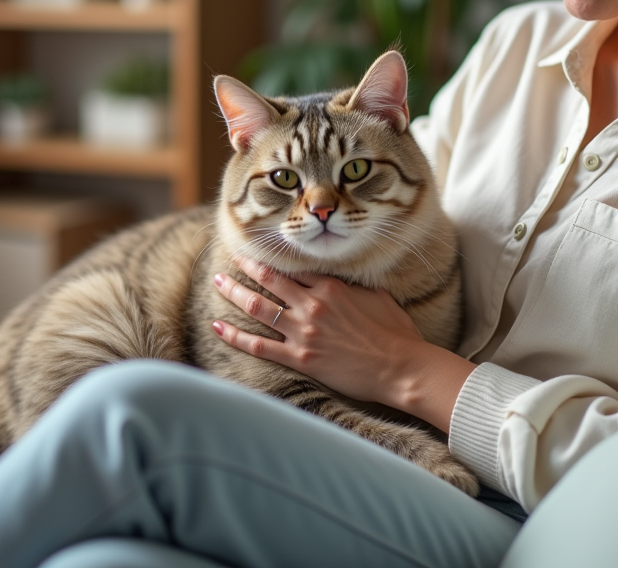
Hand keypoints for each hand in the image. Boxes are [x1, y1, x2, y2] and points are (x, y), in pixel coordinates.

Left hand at [212, 257, 427, 406]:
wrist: (399, 367)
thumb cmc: (395, 332)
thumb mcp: (376, 296)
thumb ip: (352, 286)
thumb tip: (339, 280)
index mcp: (331, 287)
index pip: (294, 267)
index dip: (275, 257)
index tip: (261, 249)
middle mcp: (312, 304)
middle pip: (269, 279)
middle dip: (246, 266)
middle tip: (231, 257)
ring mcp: (303, 332)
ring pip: (257, 306)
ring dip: (233, 292)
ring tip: (218, 282)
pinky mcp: (300, 358)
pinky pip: (258, 345)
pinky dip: (235, 336)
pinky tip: (218, 327)